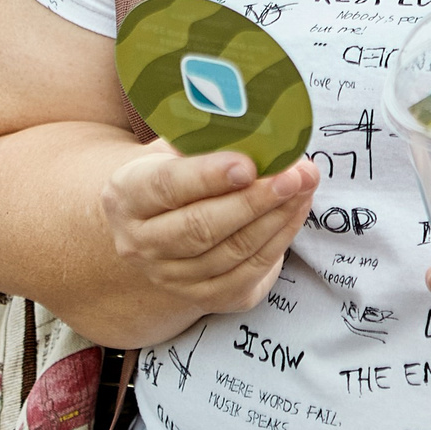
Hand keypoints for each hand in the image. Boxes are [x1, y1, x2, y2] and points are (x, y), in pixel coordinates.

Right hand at [100, 143, 320, 316]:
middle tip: (294, 175)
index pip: (167, 186)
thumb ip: (207, 139)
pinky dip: (279, 240)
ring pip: (231, 253)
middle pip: (201, 227)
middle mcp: (141, 243)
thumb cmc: (176, 171)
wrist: (158, 222)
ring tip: (304, 185)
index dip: (208, 176)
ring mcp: (171, 277)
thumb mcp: (176, 147)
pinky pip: (249, 273)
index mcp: (126, 196)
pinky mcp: (206, 298)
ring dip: (276, 218)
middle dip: (254, 200)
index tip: (248, 164)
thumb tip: (259, 131)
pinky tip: (296, 211)